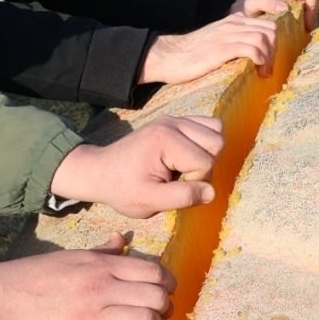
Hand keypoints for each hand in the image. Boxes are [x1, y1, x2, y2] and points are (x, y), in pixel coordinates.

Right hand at [0, 233, 175, 319]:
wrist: (1, 301)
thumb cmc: (35, 276)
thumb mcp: (70, 256)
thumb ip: (101, 251)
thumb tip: (123, 240)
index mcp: (99, 265)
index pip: (153, 271)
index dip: (166, 283)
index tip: (164, 291)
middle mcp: (101, 288)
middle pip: (156, 297)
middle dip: (164, 307)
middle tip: (158, 313)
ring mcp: (94, 318)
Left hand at [49, 115, 223, 217]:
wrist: (101, 171)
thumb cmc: (122, 189)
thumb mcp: (148, 201)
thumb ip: (182, 197)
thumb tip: (211, 193)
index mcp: (166, 140)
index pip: (206, 162)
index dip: (196, 181)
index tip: (171, 186)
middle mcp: (172, 123)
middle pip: (217, 141)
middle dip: (205, 165)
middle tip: (180, 177)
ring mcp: (173, 118)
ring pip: (216, 130)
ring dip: (206, 152)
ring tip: (183, 167)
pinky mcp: (174, 121)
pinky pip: (207, 125)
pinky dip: (203, 142)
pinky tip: (184, 157)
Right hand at [139, 14, 279, 83]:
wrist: (169, 56)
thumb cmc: (191, 55)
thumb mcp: (216, 40)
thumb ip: (232, 40)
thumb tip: (250, 53)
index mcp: (233, 21)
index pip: (267, 24)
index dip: (273, 43)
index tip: (267, 61)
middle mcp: (233, 24)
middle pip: (270, 29)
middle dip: (274, 50)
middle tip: (266, 68)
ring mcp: (227, 35)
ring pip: (264, 38)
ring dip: (268, 57)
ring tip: (261, 72)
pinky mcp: (222, 48)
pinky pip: (252, 48)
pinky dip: (259, 59)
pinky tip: (254, 68)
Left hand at [230, 0, 318, 30]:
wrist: (235, 10)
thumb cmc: (244, 5)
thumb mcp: (253, 3)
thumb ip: (267, 2)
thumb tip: (285, 8)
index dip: (313, 10)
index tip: (305, 27)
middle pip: (313, 4)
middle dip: (310, 18)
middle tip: (301, 34)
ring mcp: (291, 2)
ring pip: (308, 12)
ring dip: (304, 23)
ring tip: (295, 36)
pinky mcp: (288, 11)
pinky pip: (300, 16)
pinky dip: (298, 26)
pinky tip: (289, 35)